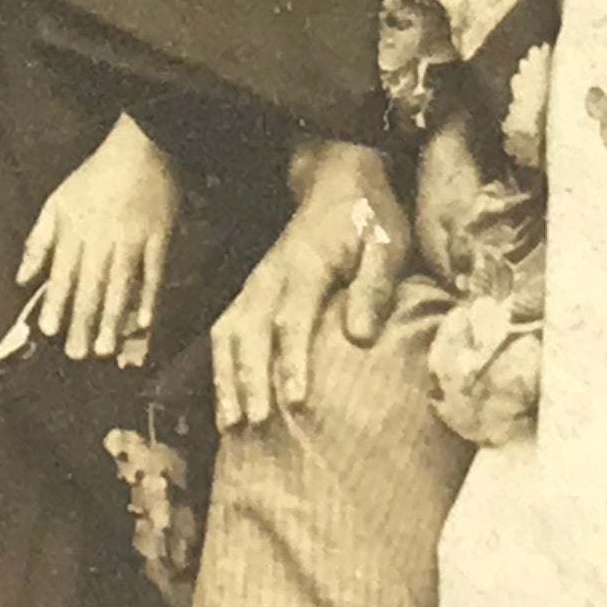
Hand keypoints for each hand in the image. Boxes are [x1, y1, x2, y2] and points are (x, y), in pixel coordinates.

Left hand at [13, 120, 177, 365]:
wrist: (140, 147)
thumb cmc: (95, 177)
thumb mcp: (56, 203)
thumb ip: (38, 242)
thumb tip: (22, 278)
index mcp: (74, 231)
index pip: (62, 275)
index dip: (55, 304)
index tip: (50, 332)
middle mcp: (100, 239)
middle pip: (90, 287)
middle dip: (82, 322)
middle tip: (78, 354)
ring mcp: (132, 240)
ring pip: (120, 285)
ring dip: (112, 319)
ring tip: (105, 348)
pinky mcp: (159, 237)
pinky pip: (153, 272)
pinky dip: (149, 297)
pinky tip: (144, 321)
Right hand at [210, 144, 409, 432]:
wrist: (336, 181)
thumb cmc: (366, 218)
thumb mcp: (385, 244)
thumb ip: (373, 288)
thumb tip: (359, 337)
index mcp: (306, 266)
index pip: (292, 318)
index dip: (291, 361)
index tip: (294, 401)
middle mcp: (271, 277)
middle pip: (250, 332)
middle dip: (248, 379)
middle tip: (253, 423)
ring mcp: (255, 285)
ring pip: (228, 334)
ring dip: (226, 378)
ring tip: (231, 424)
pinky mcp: (250, 294)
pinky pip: (225, 333)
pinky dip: (220, 369)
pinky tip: (227, 403)